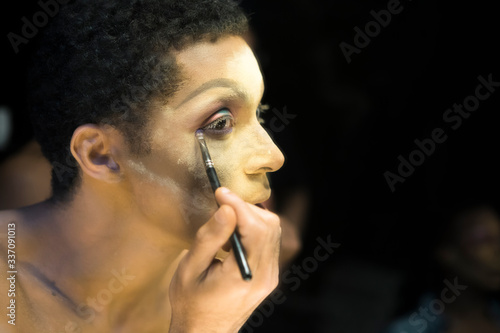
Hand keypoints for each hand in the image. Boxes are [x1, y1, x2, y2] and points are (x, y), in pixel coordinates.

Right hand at [168, 187, 280, 332]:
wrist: (204, 332)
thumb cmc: (191, 303)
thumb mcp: (190, 269)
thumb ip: (209, 238)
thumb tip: (226, 208)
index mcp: (245, 276)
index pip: (255, 228)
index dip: (239, 204)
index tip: (219, 192)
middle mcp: (266, 276)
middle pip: (269, 226)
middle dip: (245, 208)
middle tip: (219, 206)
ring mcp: (271, 276)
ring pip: (273, 230)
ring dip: (250, 217)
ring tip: (224, 226)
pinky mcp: (270, 275)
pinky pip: (269, 240)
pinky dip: (253, 228)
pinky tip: (232, 237)